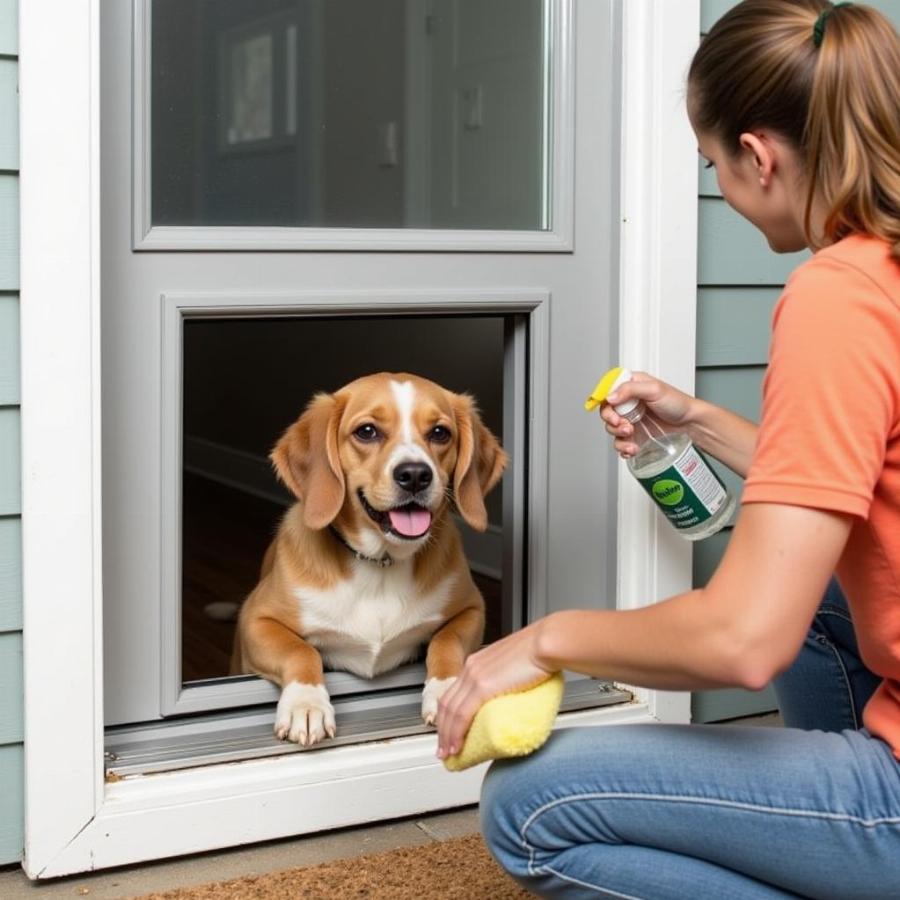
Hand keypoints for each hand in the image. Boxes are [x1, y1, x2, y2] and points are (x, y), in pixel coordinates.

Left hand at [435, 619, 554, 759]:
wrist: (547, 643)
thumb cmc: (541, 652)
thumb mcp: (515, 665)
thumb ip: (507, 679)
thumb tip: (513, 695)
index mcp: (477, 662)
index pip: (454, 692)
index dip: (447, 714)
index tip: (448, 731)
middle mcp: (471, 667)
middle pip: (447, 703)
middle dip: (443, 729)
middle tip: (443, 748)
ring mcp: (475, 676)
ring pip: (451, 712)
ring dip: (446, 736)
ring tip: (448, 754)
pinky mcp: (483, 686)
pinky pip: (462, 714)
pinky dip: (456, 733)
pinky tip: (456, 746)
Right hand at [600, 371, 695, 457]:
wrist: (690, 424)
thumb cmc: (678, 403)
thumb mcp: (654, 389)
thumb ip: (629, 389)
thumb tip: (610, 397)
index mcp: (631, 386)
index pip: (607, 391)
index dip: (604, 401)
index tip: (610, 409)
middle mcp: (628, 403)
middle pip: (606, 412)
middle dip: (612, 421)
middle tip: (624, 424)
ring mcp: (630, 420)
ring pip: (611, 429)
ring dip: (618, 435)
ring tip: (631, 436)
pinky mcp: (634, 436)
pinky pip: (620, 443)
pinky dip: (623, 448)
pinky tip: (631, 448)